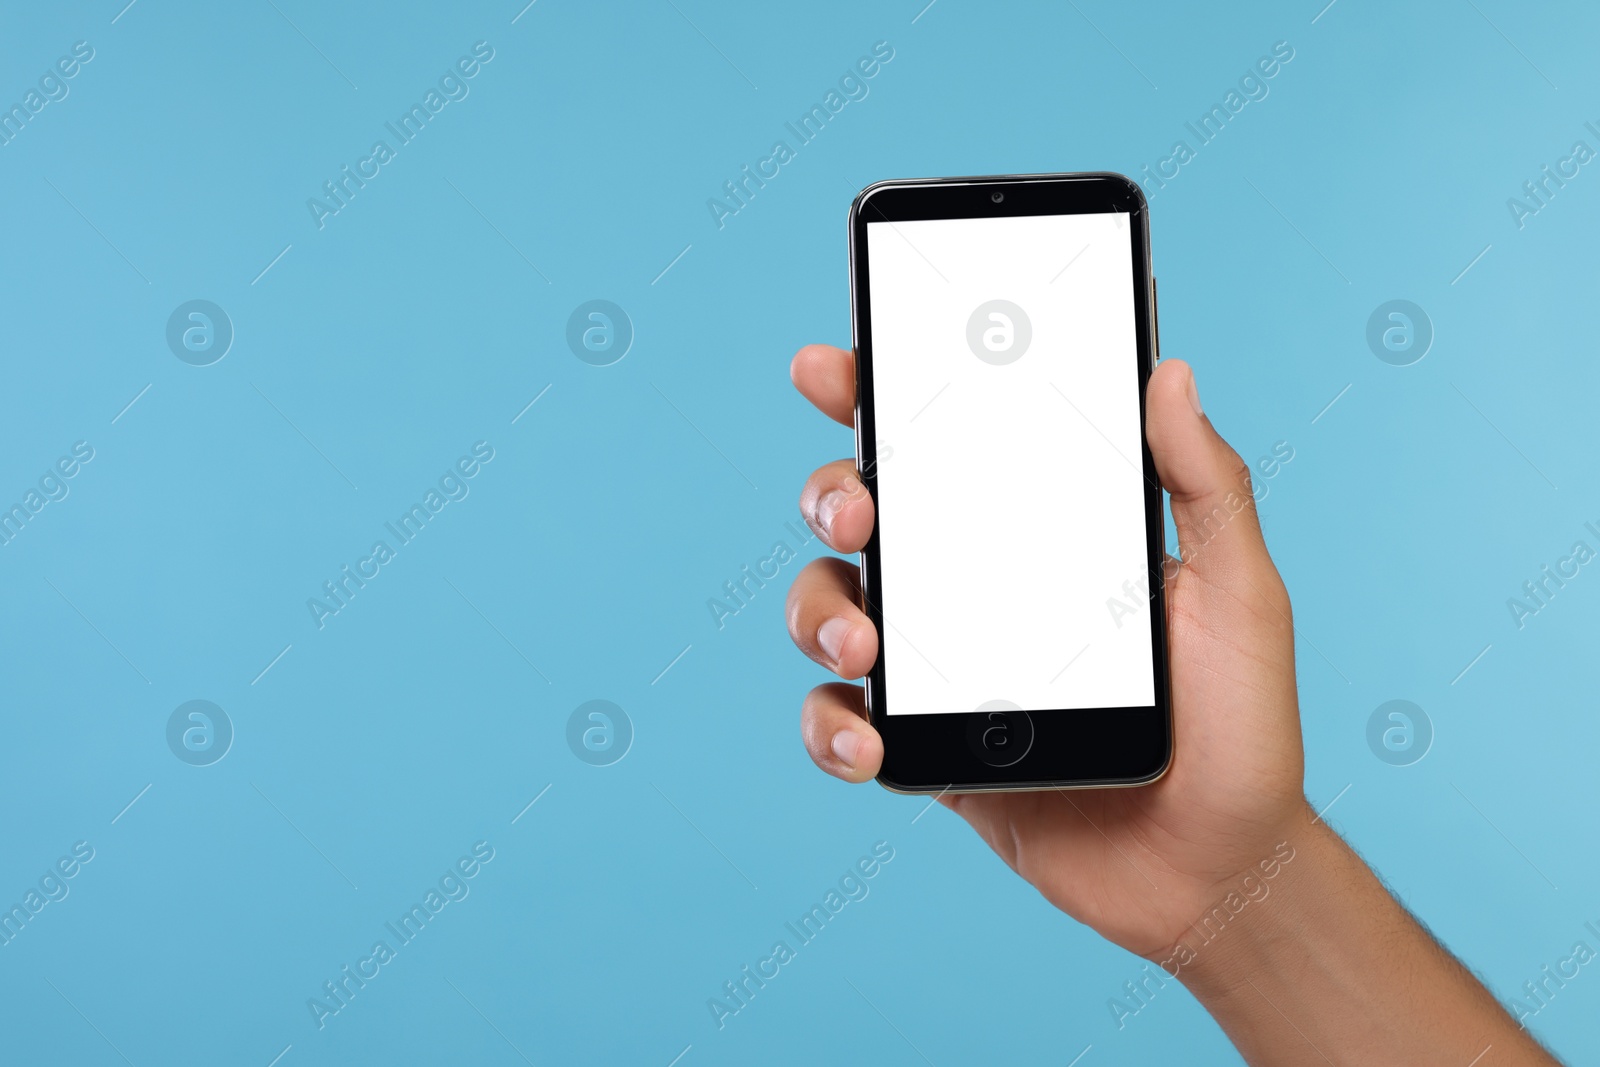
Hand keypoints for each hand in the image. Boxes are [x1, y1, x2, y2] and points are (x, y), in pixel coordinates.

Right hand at [786, 343, 1309, 958]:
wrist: (1218, 870)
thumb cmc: (1240, 727)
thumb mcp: (1240, 593)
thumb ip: (1206, 487)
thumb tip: (1171, 373)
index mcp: (1042, 536)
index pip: (950, 449)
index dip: (880, 398)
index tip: (832, 369)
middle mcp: (977, 591)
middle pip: (869, 518)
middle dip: (834, 497)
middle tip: (858, 514)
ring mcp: (944, 671)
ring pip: (834, 608)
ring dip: (818, 609)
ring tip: (858, 640)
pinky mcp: (928, 751)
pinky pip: (843, 723)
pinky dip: (831, 726)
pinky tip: (866, 741)